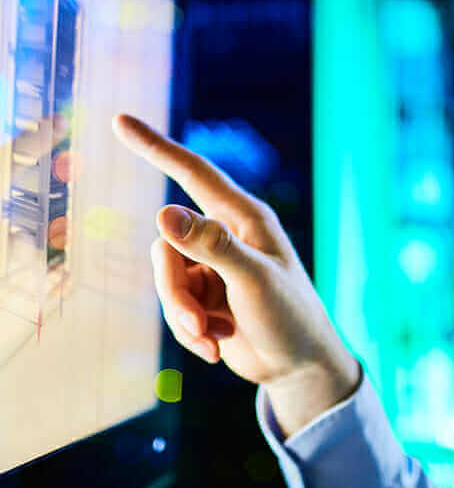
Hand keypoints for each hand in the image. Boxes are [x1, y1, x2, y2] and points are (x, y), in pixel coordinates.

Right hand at [112, 114, 359, 397]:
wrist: (298, 366)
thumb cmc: (290, 317)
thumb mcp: (254, 280)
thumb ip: (211, 246)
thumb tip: (162, 212)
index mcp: (244, 218)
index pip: (193, 173)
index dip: (156, 146)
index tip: (120, 120)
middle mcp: (225, 236)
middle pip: (166, 244)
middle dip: (174, 290)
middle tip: (199, 320)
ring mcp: (212, 268)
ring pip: (165, 278)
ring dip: (182, 315)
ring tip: (212, 337)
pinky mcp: (204, 297)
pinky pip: (173, 305)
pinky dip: (189, 330)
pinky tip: (216, 347)